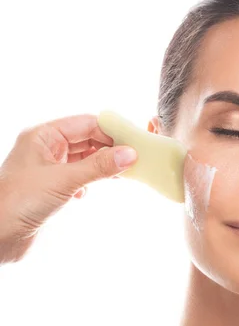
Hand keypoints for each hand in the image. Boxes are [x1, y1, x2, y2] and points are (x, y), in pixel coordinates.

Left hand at [0, 114, 137, 263]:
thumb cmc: (18, 202)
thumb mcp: (63, 180)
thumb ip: (98, 167)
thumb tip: (129, 154)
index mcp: (42, 136)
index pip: (85, 123)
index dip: (110, 131)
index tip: (133, 142)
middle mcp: (45, 148)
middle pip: (86, 140)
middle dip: (108, 149)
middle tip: (133, 159)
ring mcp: (48, 168)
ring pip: (83, 159)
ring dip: (101, 166)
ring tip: (123, 173)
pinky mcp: (51, 188)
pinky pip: (78, 176)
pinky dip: (90, 181)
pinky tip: (91, 191)